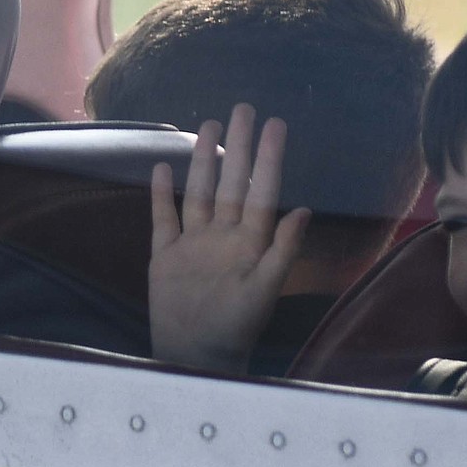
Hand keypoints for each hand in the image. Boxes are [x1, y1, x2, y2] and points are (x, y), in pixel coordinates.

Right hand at [148, 103, 309, 372]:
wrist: (195, 358)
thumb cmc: (237, 328)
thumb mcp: (265, 289)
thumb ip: (283, 250)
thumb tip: (305, 209)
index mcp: (251, 241)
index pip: (261, 190)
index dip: (269, 158)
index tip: (275, 124)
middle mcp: (224, 235)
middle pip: (230, 181)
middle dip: (237, 146)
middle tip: (242, 108)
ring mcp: (194, 243)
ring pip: (199, 192)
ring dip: (202, 160)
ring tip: (208, 127)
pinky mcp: (165, 256)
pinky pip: (163, 218)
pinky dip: (161, 195)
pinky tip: (162, 168)